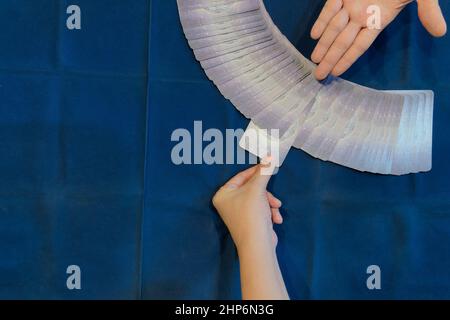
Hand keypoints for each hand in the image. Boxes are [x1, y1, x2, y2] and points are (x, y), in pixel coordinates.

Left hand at [212, 162, 282, 252]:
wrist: (258, 244)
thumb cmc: (251, 214)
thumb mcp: (258, 189)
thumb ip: (264, 172)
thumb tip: (270, 156)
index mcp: (223, 194)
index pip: (241, 176)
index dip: (256, 171)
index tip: (269, 166)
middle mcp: (228, 203)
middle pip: (252, 188)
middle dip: (266, 194)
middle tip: (274, 197)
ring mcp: (238, 213)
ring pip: (259, 199)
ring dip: (270, 204)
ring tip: (275, 210)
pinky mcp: (249, 221)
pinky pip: (261, 209)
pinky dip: (269, 212)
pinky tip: (275, 220)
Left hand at [311, 0, 446, 79]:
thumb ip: (428, 11)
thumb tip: (441, 33)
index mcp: (379, 19)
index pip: (360, 46)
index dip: (348, 59)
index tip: (336, 72)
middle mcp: (362, 15)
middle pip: (343, 42)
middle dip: (330, 58)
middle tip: (319, 75)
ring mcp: (351, 3)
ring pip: (334, 28)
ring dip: (324, 43)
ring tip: (314, 59)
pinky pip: (330, 7)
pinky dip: (322, 19)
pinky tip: (314, 34)